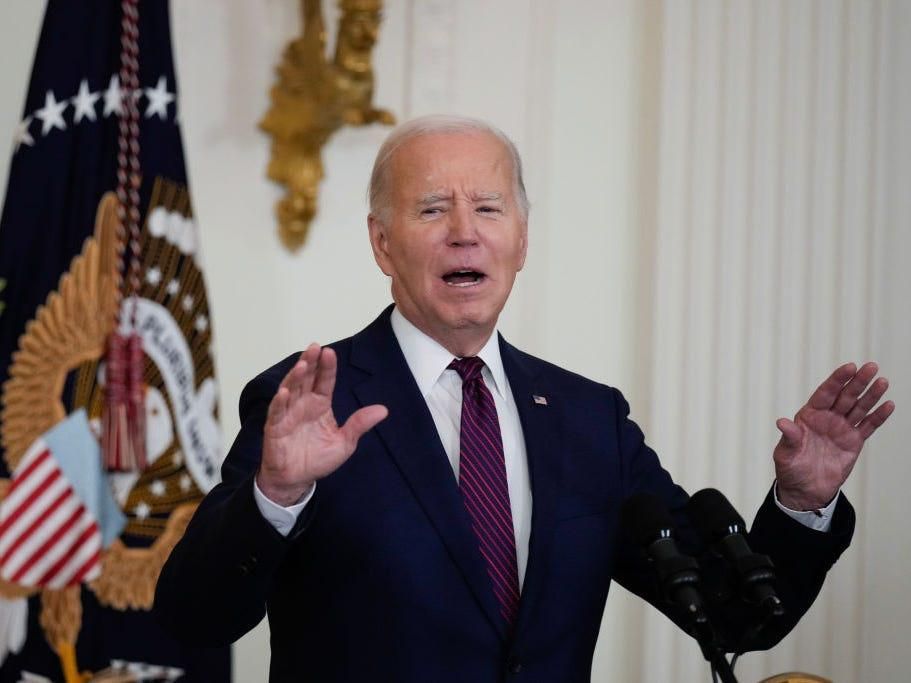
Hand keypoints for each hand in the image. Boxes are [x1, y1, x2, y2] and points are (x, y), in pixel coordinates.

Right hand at [257, 343, 387, 505]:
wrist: (296, 480)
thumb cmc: (318, 459)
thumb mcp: (345, 442)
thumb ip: (359, 424)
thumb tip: (383, 410)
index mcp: (320, 404)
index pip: (324, 381)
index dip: (327, 367)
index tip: (329, 352)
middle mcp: (303, 404)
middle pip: (306, 378)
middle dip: (309, 362)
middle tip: (314, 347)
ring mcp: (287, 414)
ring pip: (290, 390)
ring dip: (294, 377)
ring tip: (302, 364)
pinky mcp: (275, 428)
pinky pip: (276, 412)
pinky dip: (278, 402)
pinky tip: (284, 392)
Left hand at [774, 362, 894, 510]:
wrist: (805, 490)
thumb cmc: (790, 468)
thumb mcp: (785, 453)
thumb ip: (789, 437)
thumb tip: (782, 422)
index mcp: (808, 415)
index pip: (825, 393)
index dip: (837, 380)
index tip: (849, 366)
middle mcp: (827, 418)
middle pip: (845, 396)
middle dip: (858, 382)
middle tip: (871, 367)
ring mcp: (841, 429)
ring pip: (859, 408)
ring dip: (871, 395)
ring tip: (883, 381)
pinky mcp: (853, 442)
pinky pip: (868, 426)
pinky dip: (878, 417)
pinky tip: (888, 405)